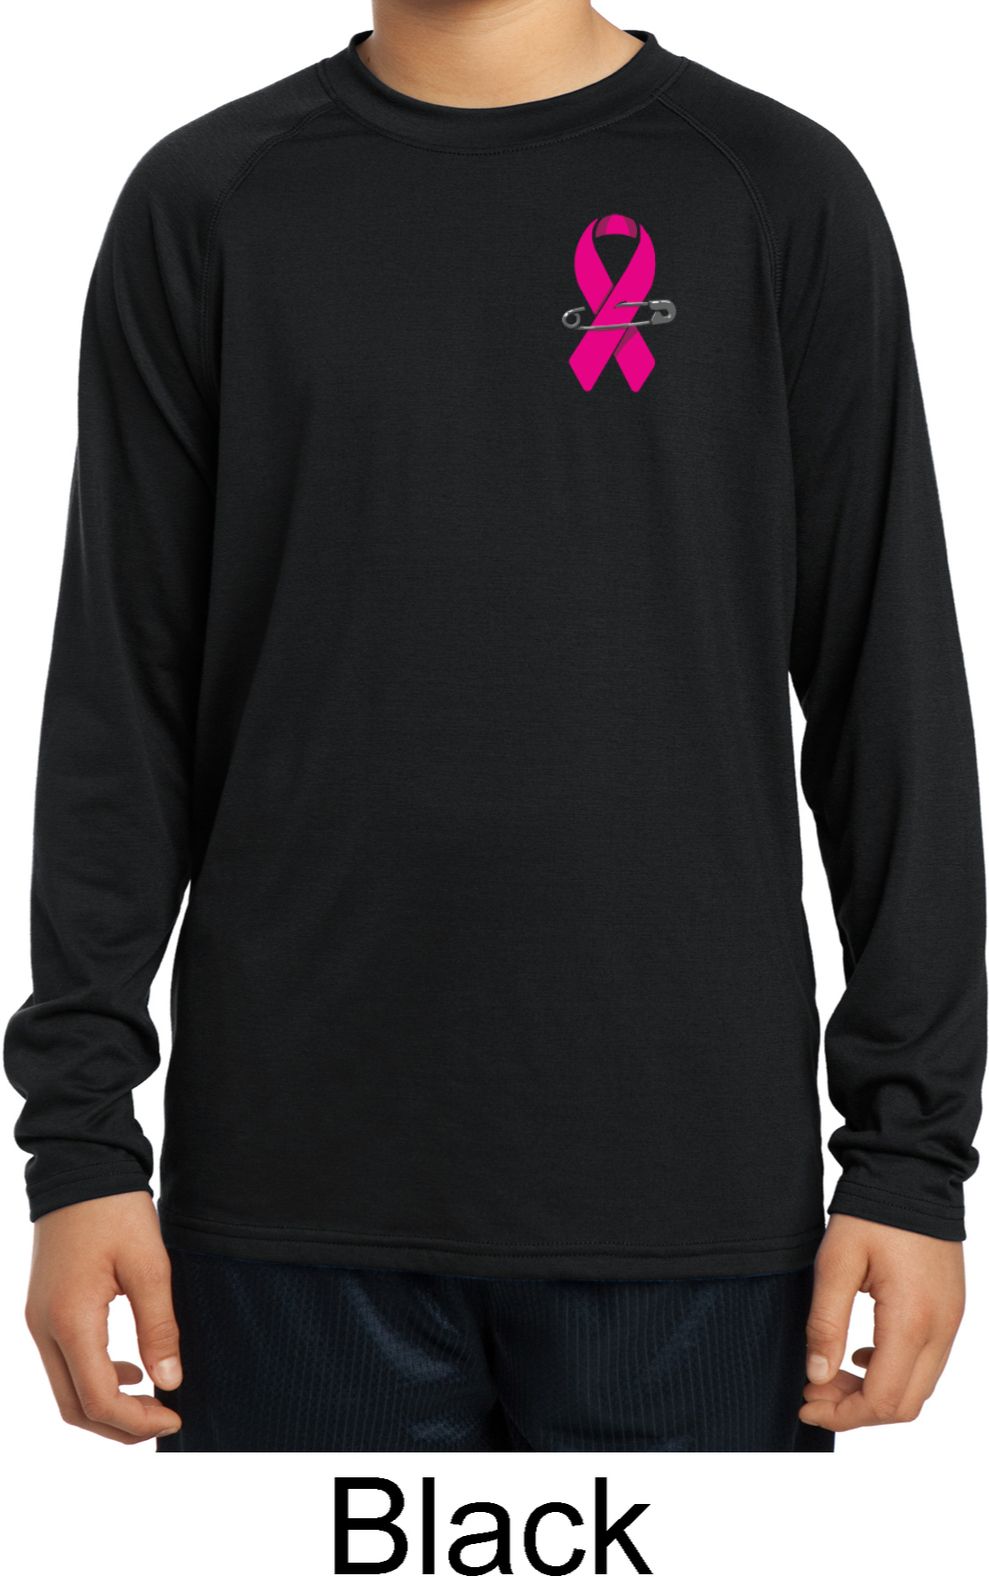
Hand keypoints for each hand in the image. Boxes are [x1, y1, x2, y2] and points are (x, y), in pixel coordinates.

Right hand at [25, 1192, 182, 1443]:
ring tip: (153, 1400)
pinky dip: (94, 1380)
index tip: (175, 1418)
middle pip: (74, 1408)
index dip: (137, 1421)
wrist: (79, 1169)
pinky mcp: (43, 1311)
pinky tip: (130, 1369)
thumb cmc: (115, 1210)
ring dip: (106, 1407)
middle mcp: (44, 1330)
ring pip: (66, 1391)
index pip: (98, 1399)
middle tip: (165, 1421)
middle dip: (120, 1427)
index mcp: (70, 1321)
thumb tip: (169, 1382)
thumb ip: (159, 1326)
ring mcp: (38, 1322)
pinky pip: (63, 1365)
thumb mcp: (149, 1265)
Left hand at [800, 1213, 964, 1430]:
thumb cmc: (871, 1213)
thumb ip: (825, 1324)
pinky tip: (862, 1353)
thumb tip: (817, 1376)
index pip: (882, 1400)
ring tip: (832, 1373)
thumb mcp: (834, 1263)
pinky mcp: (951, 1311)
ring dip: (875, 1392)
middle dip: (855, 1409)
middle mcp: (940, 1329)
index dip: (842, 1414)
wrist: (913, 1173)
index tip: (806, 1402)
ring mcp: (951, 1322)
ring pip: (918, 1388)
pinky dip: (894, 1372)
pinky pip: (927, 1362)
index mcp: (911, 1320)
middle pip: (904, 1406)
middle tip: (815, 1390)